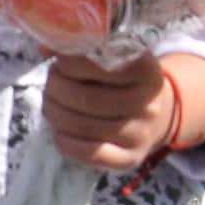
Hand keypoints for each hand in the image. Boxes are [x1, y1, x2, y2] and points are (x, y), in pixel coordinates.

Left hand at [40, 49, 204, 175]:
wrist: (158, 115)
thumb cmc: (126, 80)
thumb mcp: (116, 58)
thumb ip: (82, 48)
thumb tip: (45, 44)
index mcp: (148, 72)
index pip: (103, 65)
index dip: (71, 63)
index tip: (59, 61)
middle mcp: (149, 104)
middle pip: (87, 99)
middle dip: (57, 89)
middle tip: (50, 83)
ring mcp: (141, 134)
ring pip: (83, 126)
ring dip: (55, 113)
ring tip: (50, 103)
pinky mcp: (130, 159)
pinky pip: (90, 154)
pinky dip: (66, 141)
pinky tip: (59, 130)